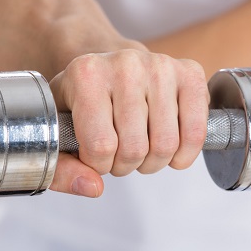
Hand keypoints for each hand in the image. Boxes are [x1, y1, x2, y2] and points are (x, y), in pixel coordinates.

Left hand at [0, 48, 209, 197]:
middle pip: (135, 149)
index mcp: (85, 73)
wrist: (107, 66)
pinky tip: (170, 150)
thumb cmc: (80, 102)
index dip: (99, 164)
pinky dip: (184, 153)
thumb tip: (95, 187)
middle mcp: (124, 63)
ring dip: (153, 161)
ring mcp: (161, 65)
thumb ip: (59, 167)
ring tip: (140, 147)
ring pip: (166, 145)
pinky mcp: (190, 72)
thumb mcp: (55, 130)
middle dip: (125, 164)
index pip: (100, 146)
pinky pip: (196, 132)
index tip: (94, 153)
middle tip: (118, 152)